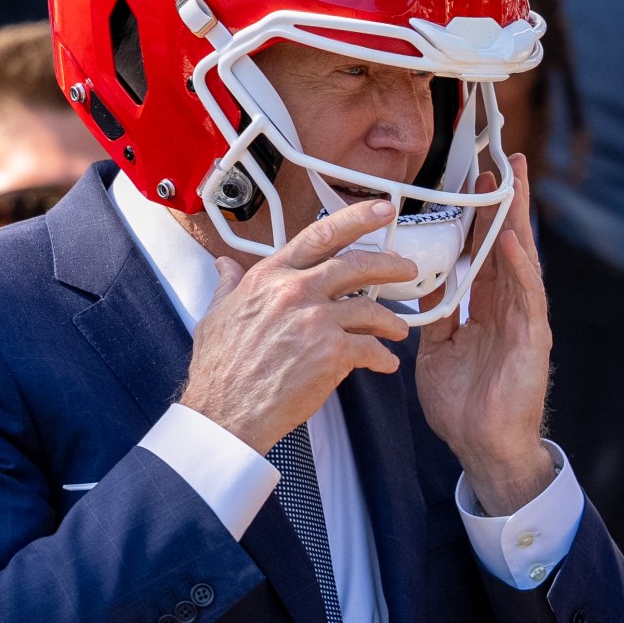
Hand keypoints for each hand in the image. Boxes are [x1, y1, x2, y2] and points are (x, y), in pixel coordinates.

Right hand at [180, 196, 412, 453]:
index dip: (358, 218)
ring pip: (370, 308)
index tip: (382, 211)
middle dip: (391, 264)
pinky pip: (371, 347)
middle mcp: (296, 290)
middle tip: (407, 269)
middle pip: (357, 265)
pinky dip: (383, 357)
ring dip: (391, 320)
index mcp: (270, 277)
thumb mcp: (216, 315)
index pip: (321, 234)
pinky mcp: (332, 352)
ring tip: (398, 329)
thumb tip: (225, 266)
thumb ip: (229, 286)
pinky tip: (385, 362)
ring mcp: (316, 320)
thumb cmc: (220, 369)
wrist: (226, 411)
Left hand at [415, 154, 554, 514]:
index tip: (472, 180)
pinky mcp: (533, 339)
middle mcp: (508, 307)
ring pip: (521, 259)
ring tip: (511, 182)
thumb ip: (437, 314)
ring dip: (517, 219)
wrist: (483, 448)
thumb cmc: (464, 406)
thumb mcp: (438, 351)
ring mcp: (523, 320)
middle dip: (504, 202)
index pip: (483, 251)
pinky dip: (520, 266)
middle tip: (502, 159)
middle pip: (507, 243)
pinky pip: (527, 296)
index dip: (479, 216)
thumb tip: (423, 282)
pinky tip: (513, 240)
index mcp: (485, 307)